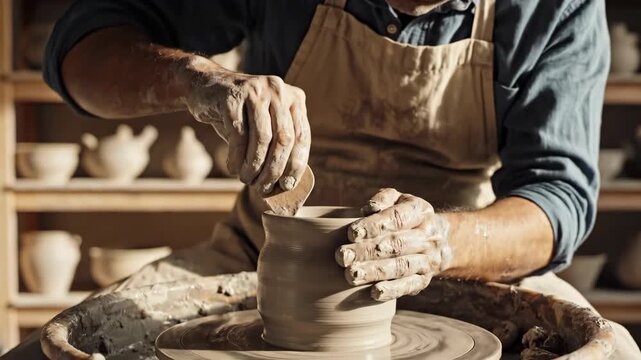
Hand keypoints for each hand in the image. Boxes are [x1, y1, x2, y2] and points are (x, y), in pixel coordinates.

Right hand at [181, 56, 309, 192]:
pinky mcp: (232, 96)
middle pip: (283, 139)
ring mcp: (256, 90)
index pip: (302, 137)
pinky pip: (238, 134)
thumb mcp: (266, 124)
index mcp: (295, 98)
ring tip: (247, 180)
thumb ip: (280, 145)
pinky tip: (232, 168)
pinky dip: (236, 157)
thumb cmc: (241, 114)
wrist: (206, 86)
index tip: (287, 186)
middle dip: (274, 170)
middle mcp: (279, 91)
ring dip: (254, 166)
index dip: (295, 165)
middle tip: (263, 188)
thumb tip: (289, 184)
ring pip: (262, 138)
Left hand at [335, 188, 451, 300]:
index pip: (397, 218)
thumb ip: (383, 200)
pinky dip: (392, 290)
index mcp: (420, 211)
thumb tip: (368, 209)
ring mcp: (428, 260)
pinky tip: (374, 293)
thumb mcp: (398, 200)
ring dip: (375, 272)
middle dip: (367, 251)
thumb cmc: (406, 217)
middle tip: (342, 256)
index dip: (374, 226)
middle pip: (396, 244)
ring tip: (351, 275)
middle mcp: (427, 236)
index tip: (351, 233)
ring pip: (401, 266)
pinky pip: (409, 286)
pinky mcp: (424, 280)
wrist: (439, 240)